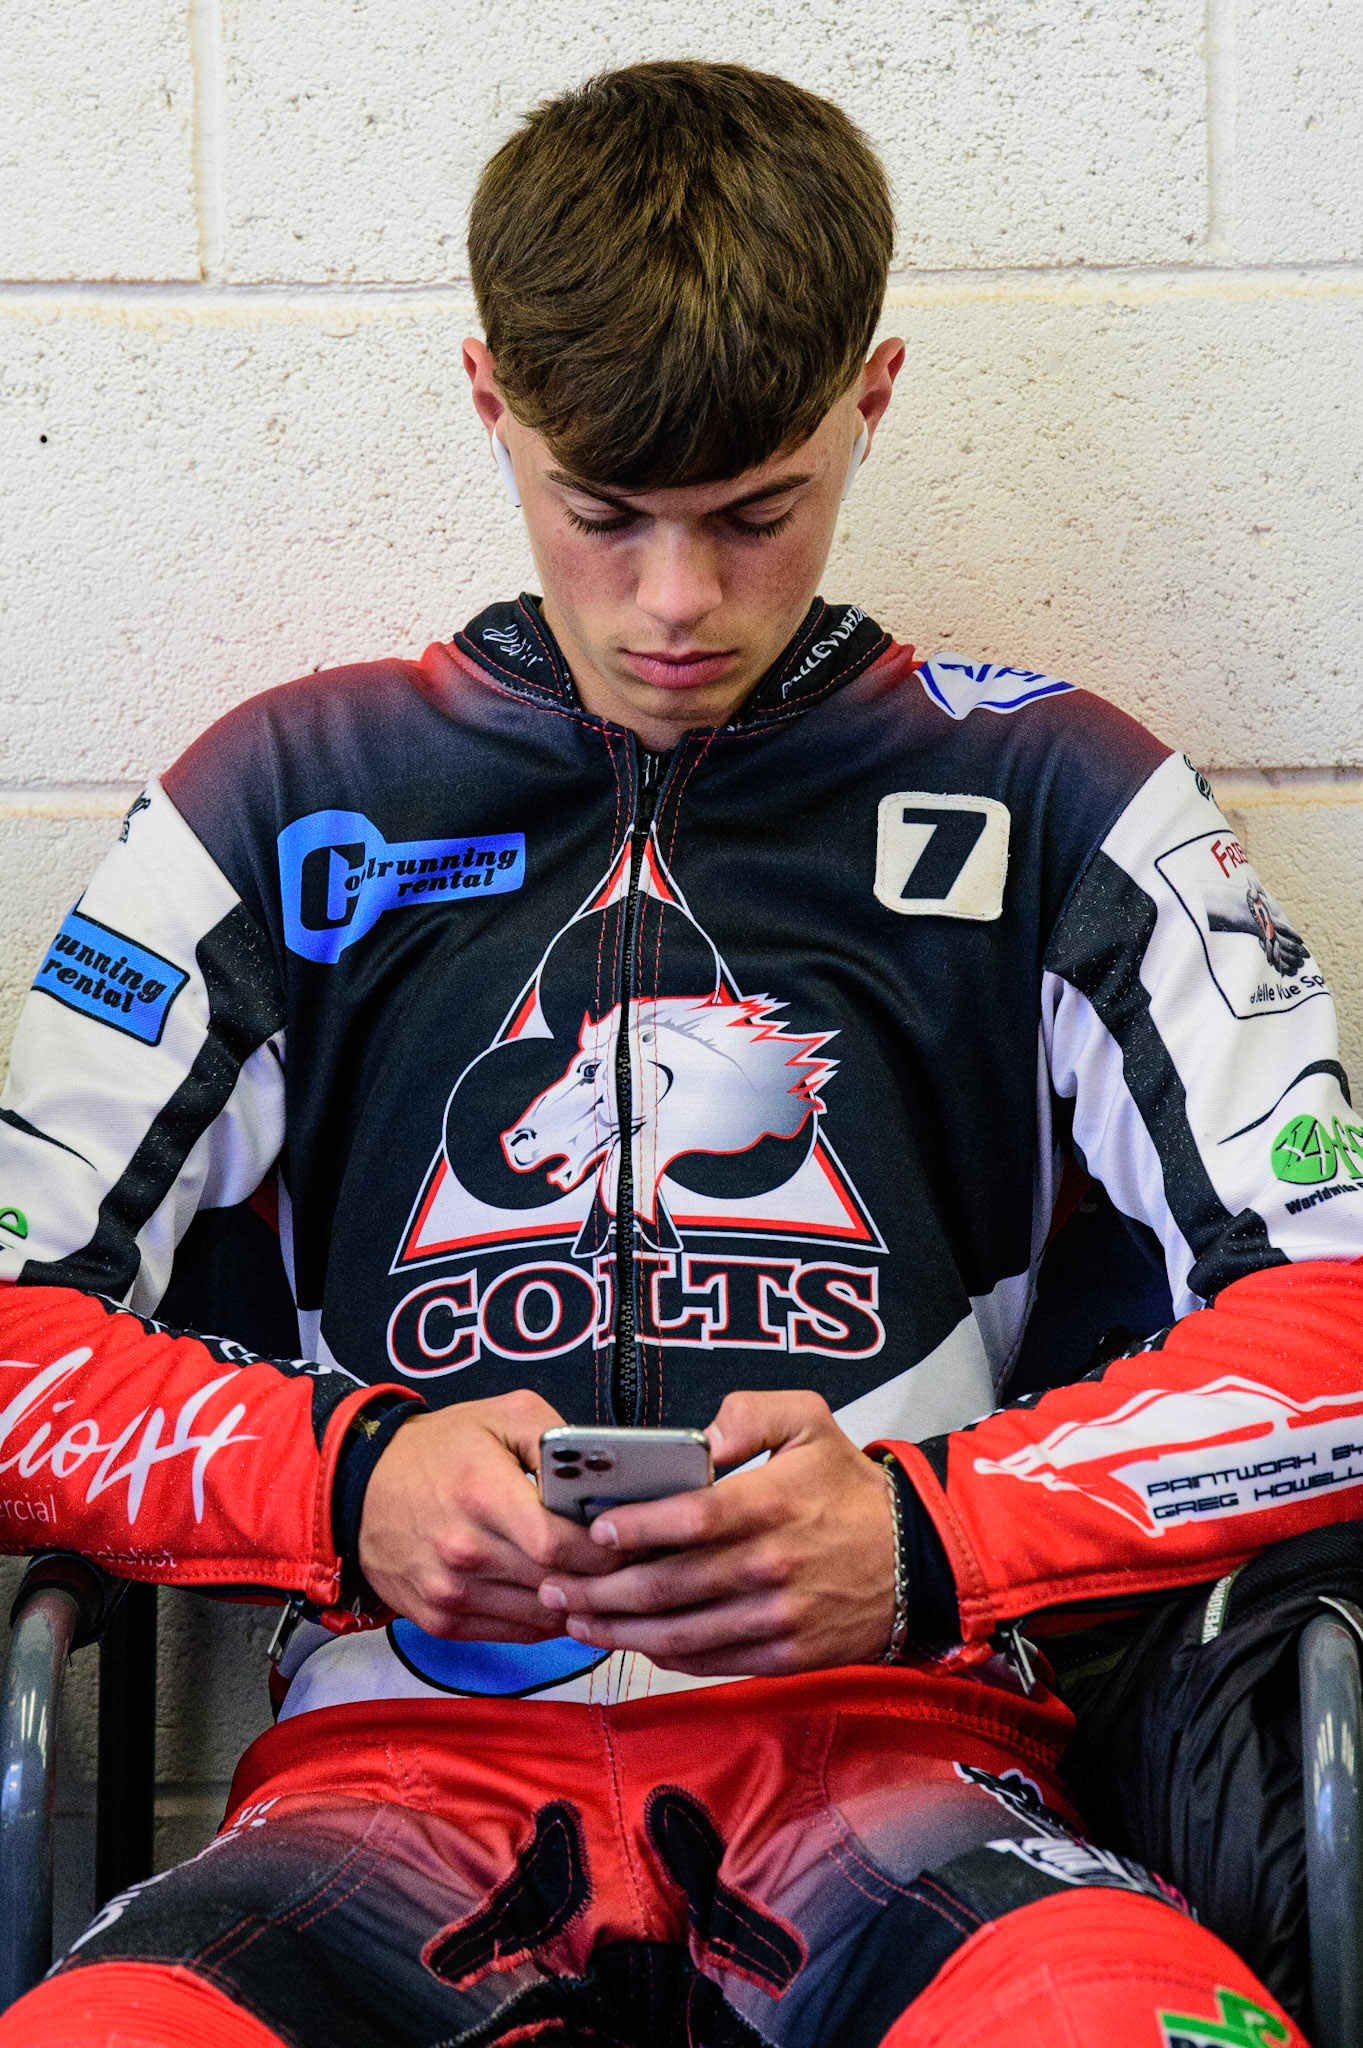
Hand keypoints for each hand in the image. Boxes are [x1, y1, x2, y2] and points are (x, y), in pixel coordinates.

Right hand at [358, 1391, 615, 1637]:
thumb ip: (556, 1438)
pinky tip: (564, 1597)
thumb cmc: (437, 1449)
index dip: (606, 1550)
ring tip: (606, 1582)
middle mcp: (465, 1552)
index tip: (631, 1541)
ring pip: (541, 1617)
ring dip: (579, 1604)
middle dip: (603, 1577)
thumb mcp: (500, 1415)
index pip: (561, 1545)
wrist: (359, 1489)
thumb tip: (604, 1473)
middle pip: (557, 1584)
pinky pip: (515, 1633)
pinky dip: (546, 1620)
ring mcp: (451, 1593)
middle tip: (634, 1564)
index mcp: (482, 1495)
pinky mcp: (442, 1621)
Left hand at [537, 1390, 895, 1676]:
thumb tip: (697, 1436)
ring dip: (617, 1629)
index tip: (597, 1531)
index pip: (692, 1520)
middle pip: (668, 1586)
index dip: (638, 1528)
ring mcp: (775, 1619)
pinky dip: (661, 1655)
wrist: (916, 1562)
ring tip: (574, 1617)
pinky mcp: (781, 1658)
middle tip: (556, 1581)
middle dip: (601, 1588)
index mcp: (772, 1504)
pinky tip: (629, 1640)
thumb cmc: (849, 1488)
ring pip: (678, 1633)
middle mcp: (770, 1567)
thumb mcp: (811, 1420)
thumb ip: (749, 1413)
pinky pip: (708, 1662)